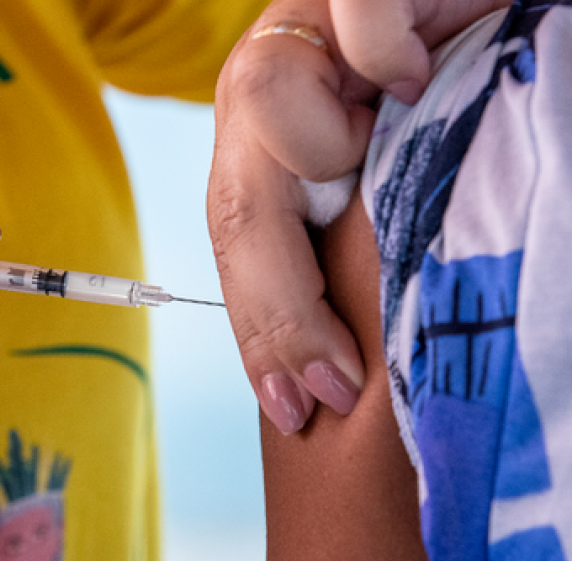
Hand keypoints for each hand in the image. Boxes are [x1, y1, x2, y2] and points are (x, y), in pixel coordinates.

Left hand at [207, 0, 509, 435]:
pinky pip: (352, 23)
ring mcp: (290, 34)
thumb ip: (361, 236)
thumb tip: (357, 356)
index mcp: (264, 148)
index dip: (264, 330)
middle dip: (279, 308)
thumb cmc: (442, 86)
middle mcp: (260, 98)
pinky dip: (391, 54)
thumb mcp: (390, 175)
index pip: (240, 248)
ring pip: (266, 107)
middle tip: (331, 382)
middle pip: (235, 208)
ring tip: (395, 136)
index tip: (295, 405)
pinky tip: (420, 70)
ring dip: (335, 149)